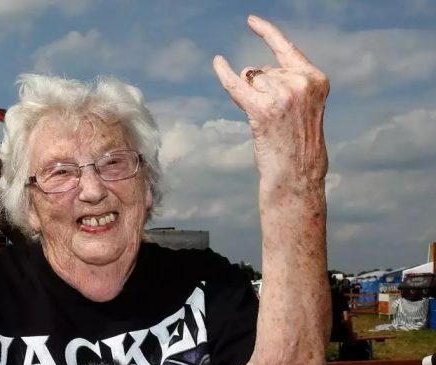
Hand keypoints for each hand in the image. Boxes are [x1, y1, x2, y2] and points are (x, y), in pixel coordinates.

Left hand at [213, 15, 328, 189]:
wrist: (297, 173)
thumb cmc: (297, 142)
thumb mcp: (302, 105)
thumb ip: (282, 82)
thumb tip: (251, 70)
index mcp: (316, 79)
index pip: (287, 49)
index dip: (267, 33)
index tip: (251, 22)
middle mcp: (300, 82)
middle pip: (264, 70)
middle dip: (259, 88)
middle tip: (274, 117)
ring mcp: (282, 95)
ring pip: (252, 82)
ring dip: (251, 97)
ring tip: (266, 122)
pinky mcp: (262, 109)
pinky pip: (237, 85)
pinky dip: (224, 74)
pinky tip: (217, 62)